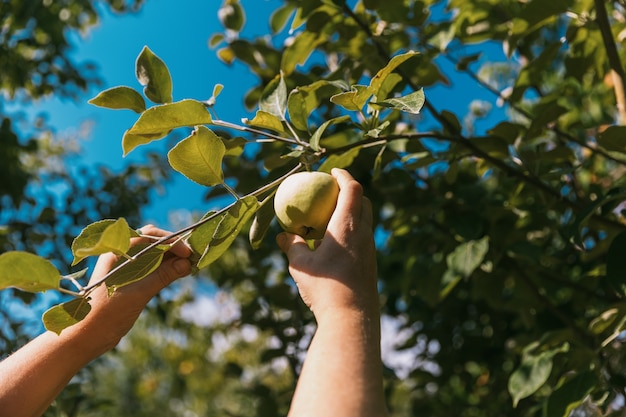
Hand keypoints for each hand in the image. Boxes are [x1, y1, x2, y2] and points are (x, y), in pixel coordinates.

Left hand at [69, 225, 191, 353]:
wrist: (86, 337)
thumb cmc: (105, 314)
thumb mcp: (137, 294)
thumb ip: (162, 276)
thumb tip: (186, 264)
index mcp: (117, 252)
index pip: (149, 235)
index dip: (171, 241)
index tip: (188, 253)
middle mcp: (122, 255)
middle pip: (153, 242)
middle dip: (174, 247)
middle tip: (193, 257)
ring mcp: (127, 268)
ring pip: (155, 255)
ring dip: (173, 258)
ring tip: (191, 265)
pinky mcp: (132, 280)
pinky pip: (153, 267)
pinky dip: (168, 268)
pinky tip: (181, 272)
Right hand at [276, 168, 377, 320]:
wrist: (352, 317)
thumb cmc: (325, 288)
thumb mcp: (301, 265)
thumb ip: (292, 245)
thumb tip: (283, 235)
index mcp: (347, 226)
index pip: (352, 189)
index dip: (343, 176)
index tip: (332, 171)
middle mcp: (363, 233)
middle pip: (364, 202)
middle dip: (350, 191)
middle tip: (332, 191)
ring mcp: (370, 249)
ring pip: (364, 221)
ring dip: (351, 212)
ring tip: (330, 217)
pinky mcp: (371, 263)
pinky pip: (362, 237)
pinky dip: (351, 231)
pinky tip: (334, 244)